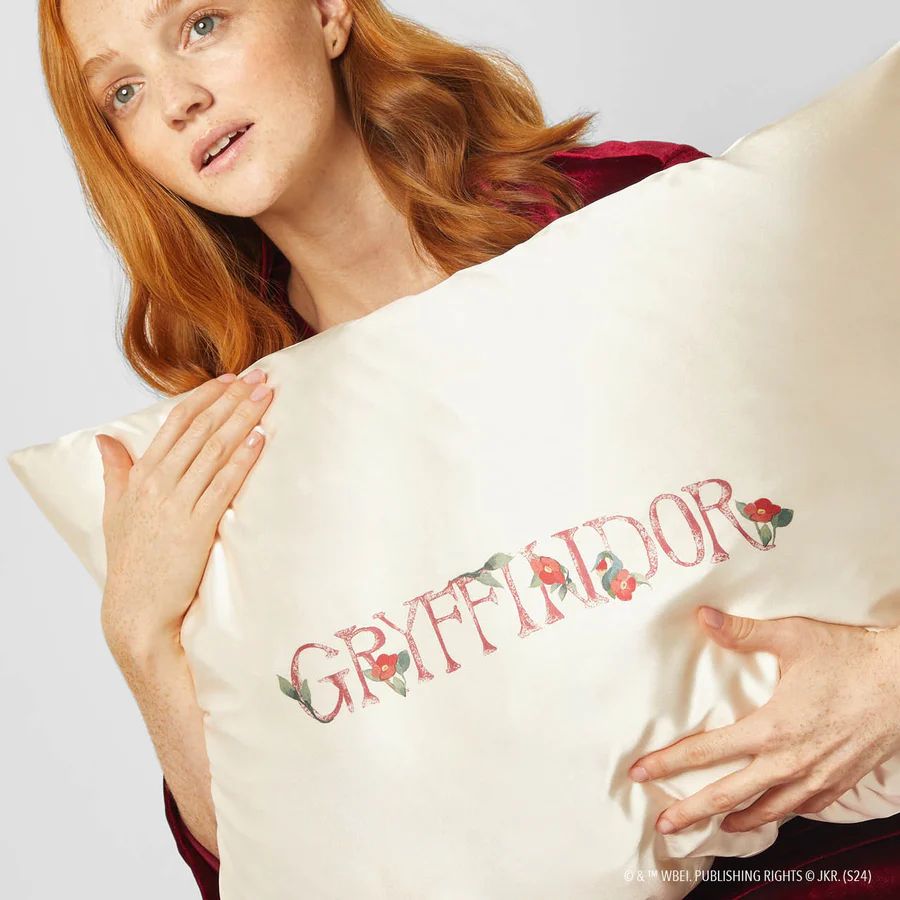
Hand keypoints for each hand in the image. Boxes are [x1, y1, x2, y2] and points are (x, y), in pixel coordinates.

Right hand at [98, 368, 272, 655]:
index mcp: (141, 474)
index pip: (177, 421)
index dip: (206, 396)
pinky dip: (243, 459)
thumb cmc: (130, 560)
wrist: (136, 608)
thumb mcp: (114, 510)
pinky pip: (225, 484)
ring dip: (244, 419)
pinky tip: (260, 439)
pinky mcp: (198, 526)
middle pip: (202, 428)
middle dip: (233, 399)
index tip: (229, 379)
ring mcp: (178, 503)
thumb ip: (115, 471)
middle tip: (260, 377)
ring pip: (216, 450)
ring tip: (267, 397)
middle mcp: (159, 482)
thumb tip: (105, 439)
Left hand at [627, 607, 899, 834]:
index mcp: (771, 729)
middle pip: (729, 795)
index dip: (669, 762)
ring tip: (713, 827)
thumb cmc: (850, 657)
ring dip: (736, 820)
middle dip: (692, 811)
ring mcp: (817, 777)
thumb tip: (702, 617)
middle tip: (663, 824)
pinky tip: (769, 812)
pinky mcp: (841, 780)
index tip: (640, 772)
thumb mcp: (791, 637)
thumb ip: (742, 632)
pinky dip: (780, 814)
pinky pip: (803, 808)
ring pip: (768, 809)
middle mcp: (790, 762)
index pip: (707, 752)